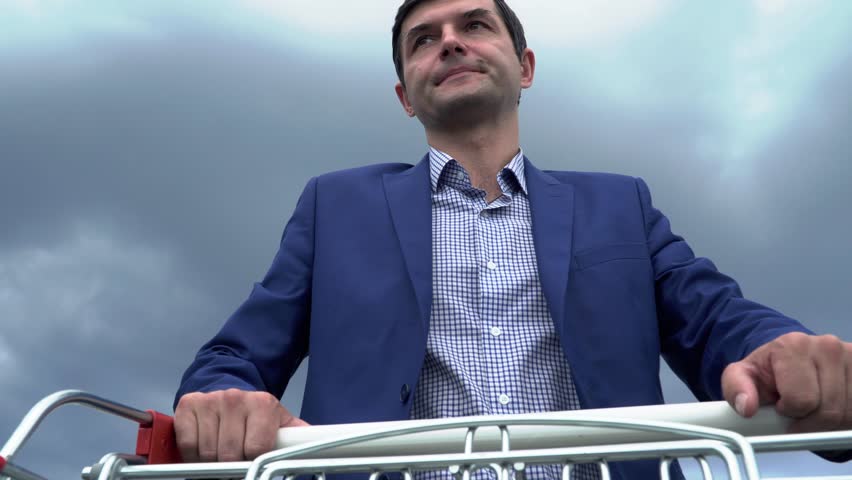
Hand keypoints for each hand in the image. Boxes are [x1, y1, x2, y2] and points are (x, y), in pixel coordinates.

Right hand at [174, 389, 308, 461]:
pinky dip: (193, 454)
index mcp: (263, 404)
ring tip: (222, 453)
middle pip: (229, 454)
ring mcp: (210, 401)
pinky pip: (187, 444)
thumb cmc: (255, 414)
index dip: (253, 463)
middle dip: (232, 464)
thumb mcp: (280, 422)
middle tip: (235, 461)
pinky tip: (205, 446)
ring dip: (212, 461)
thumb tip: (317, 449)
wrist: (228, 388)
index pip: (256, 450)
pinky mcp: (189, 405)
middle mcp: (236, 398)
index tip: (253, 464)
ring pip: (207, 452)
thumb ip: (297, 438)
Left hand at [722, 332, 851, 432]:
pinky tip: (832, 407)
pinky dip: (847, 419)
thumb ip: (736, 389)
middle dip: (810, 421)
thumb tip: (747, 407)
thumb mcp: (742, 376)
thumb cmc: (769, 371)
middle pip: (828, 411)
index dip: (789, 412)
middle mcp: (827, 346)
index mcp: (793, 345)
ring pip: (848, 415)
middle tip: (799, 411)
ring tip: (813, 408)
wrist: (793, 359)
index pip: (800, 400)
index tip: (782, 406)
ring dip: (830, 423)